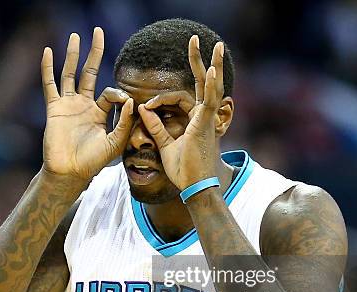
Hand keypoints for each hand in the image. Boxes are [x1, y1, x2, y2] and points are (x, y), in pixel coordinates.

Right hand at [41, 28, 133, 181]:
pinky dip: (47, 68)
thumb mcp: (115, 142)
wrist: (70, 172)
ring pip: (70, 73)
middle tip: (98, 32)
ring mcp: (68, 105)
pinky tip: (48, 52)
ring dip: (73, 54)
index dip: (120, 95)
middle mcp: (83, 105)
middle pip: (90, 72)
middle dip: (94, 53)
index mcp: (99, 113)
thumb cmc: (92, 162)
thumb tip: (131, 101)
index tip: (126, 104)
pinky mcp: (55, 108)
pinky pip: (50, 84)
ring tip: (76, 36)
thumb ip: (124, 122)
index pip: (111, 93)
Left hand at [138, 37, 224, 189]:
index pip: (182, 98)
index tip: (146, 107)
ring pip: (212, 87)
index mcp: (195, 120)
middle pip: (204, 83)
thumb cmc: (182, 170)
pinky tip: (211, 70)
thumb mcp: (165, 144)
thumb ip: (156, 126)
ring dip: (212, 65)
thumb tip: (143, 109)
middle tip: (197, 40)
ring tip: (214, 46)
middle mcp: (204, 116)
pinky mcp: (206, 125)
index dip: (162, 98)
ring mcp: (207, 119)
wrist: (193, 187)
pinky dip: (211, 85)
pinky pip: (210, 101)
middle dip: (200, 61)